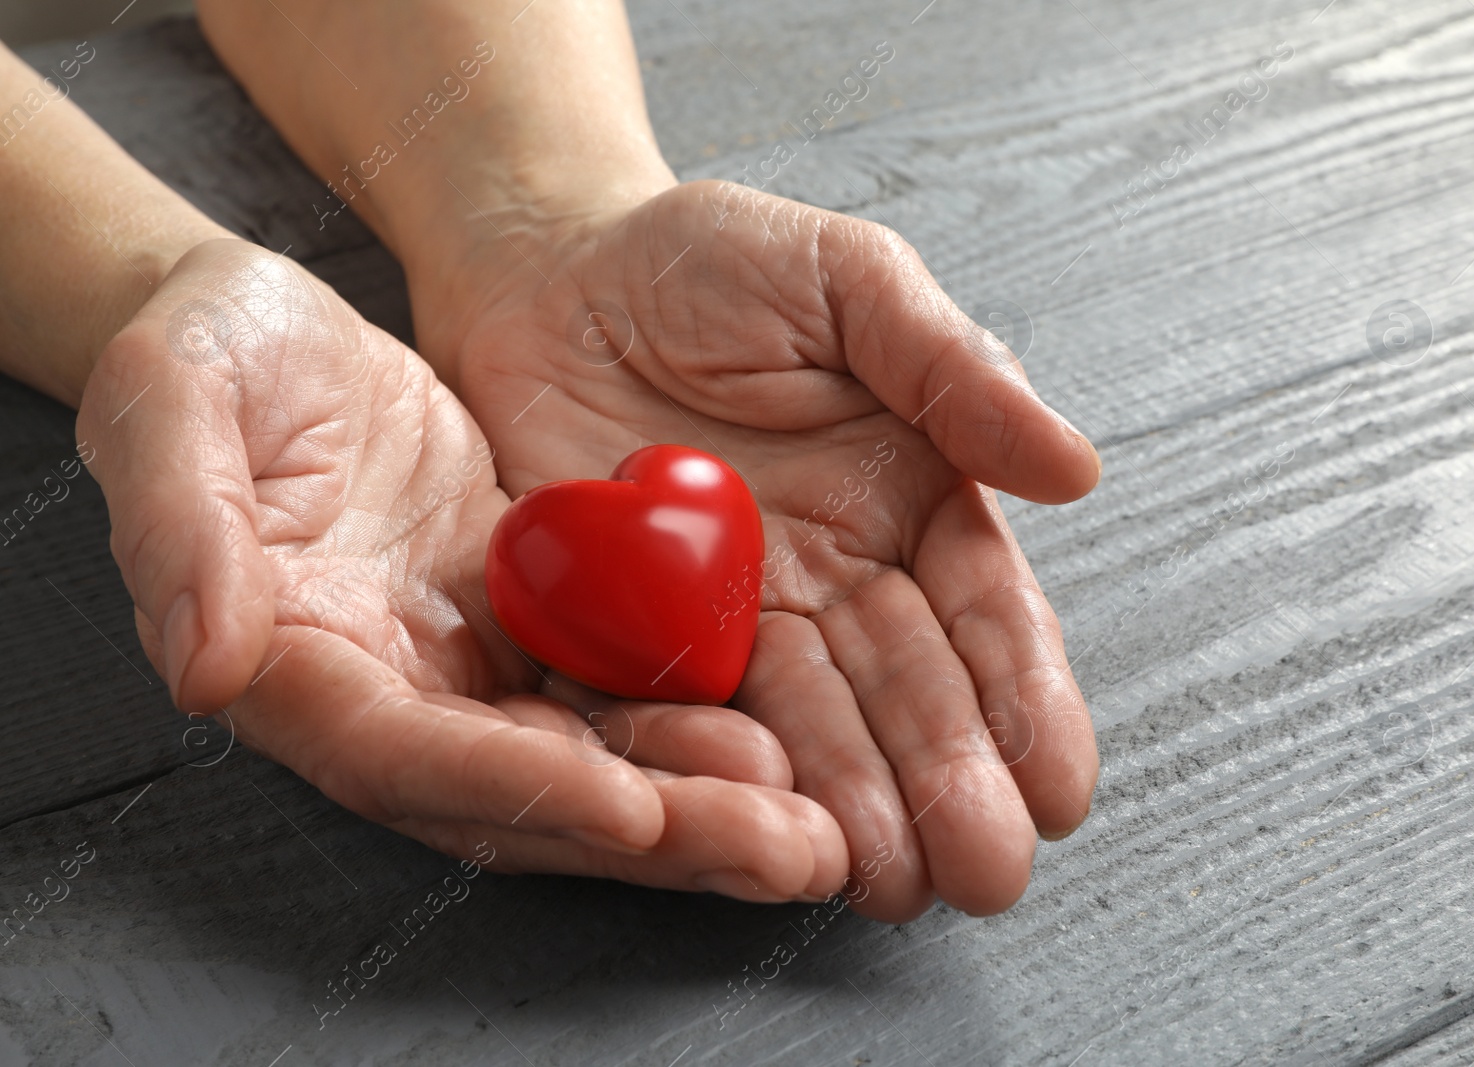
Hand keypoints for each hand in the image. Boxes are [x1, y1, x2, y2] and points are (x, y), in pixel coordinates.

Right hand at [76, 238, 847, 901]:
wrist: (273, 331)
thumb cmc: (211, 352)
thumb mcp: (169, 398)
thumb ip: (178, 528)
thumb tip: (204, 663)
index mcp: (295, 661)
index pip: (405, 753)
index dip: (515, 786)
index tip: (631, 809)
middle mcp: (393, 690)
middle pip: (526, 795)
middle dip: (657, 832)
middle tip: (788, 848)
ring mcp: (470, 666)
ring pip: (594, 762)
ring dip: (704, 803)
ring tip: (817, 825)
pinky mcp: (532, 625)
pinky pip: (623, 693)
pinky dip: (699, 724)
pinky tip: (794, 739)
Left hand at [411, 181, 1102, 918]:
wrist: (546, 265)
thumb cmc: (709, 261)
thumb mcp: (850, 283)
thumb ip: (952, 369)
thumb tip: (1076, 467)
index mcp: (905, 502)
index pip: (979, 614)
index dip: (1023, 698)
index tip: (1058, 786)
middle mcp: (830, 577)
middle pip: (901, 692)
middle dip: (949, 784)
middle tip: (984, 873)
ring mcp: (729, 615)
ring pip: (803, 724)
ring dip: (851, 805)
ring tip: (891, 879)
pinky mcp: (623, 632)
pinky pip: (672, 706)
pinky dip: (714, 766)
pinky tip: (762, 824)